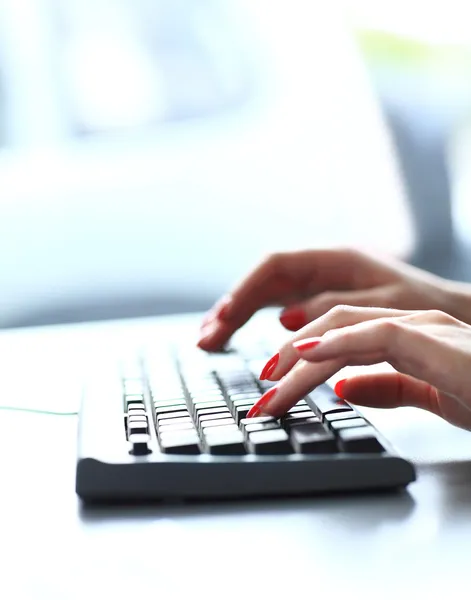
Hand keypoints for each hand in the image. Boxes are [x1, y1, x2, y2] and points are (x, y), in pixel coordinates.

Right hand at [197, 248, 470, 350]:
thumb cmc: (424, 308)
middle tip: (206, 339)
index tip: (224, 316)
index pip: (277, 268)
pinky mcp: (320, 302)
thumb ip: (335, 310)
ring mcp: (319, 285)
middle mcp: (322, 269)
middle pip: (264, 283)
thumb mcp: (385, 308)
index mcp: (337, 260)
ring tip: (210, 340)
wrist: (449, 313)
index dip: (246, 290)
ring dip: (237, 316)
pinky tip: (238, 337)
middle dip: (233, 308)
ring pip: (266, 296)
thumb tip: (286, 318)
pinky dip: (255, 322)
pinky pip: (278, 308)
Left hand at [247, 306, 470, 430]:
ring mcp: (422, 327)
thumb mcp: (433, 396)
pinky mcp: (434, 341)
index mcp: (406, 335)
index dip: (301, 360)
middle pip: (330, 329)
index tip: (272, 389)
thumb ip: (390, 387)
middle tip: (259, 392)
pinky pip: (375, 335)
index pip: (338, 339)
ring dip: (298, 356)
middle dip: (287, 358)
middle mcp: (409, 323)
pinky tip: (305, 356)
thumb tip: (344, 388)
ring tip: (268, 381)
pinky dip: (335, 343)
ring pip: (342, 328)